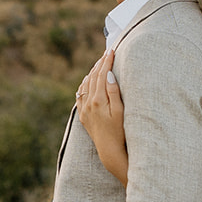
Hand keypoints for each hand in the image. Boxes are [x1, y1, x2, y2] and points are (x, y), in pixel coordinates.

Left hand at [76, 51, 128, 182]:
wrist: (109, 150)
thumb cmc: (119, 132)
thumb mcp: (120, 111)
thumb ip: (114, 92)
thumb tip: (109, 74)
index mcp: (98, 101)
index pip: (102, 75)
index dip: (107, 62)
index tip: (112, 50)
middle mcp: (88, 104)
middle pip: (93, 78)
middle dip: (100, 64)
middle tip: (107, 52)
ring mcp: (84, 110)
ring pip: (86, 85)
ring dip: (92, 72)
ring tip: (99, 63)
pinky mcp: (83, 116)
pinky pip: (80, 96)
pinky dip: (84, 85)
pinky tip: (88, 80)